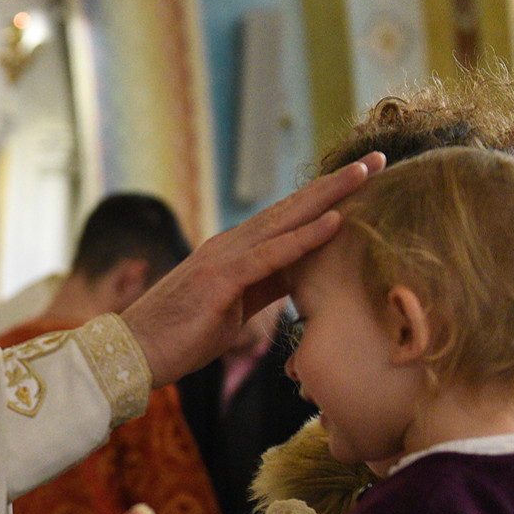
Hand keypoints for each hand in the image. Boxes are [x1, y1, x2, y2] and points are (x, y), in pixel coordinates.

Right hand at [120, 156, 382, 387]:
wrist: (134, 354)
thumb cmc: (181, 337)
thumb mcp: (237, 310)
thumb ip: (267, 287)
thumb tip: (301, 276)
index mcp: (236, 252)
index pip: (290, 220)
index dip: (328, 200)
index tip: (366, 183)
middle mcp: (231, 245)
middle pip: (293, 208)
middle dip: (337, 184)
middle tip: (379, 160)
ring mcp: (224, 258)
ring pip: (286, 220)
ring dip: (328, 197)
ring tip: (365, 174)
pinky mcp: (220, 279)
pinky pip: (270, 255)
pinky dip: (304, 238)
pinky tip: (334, 223)